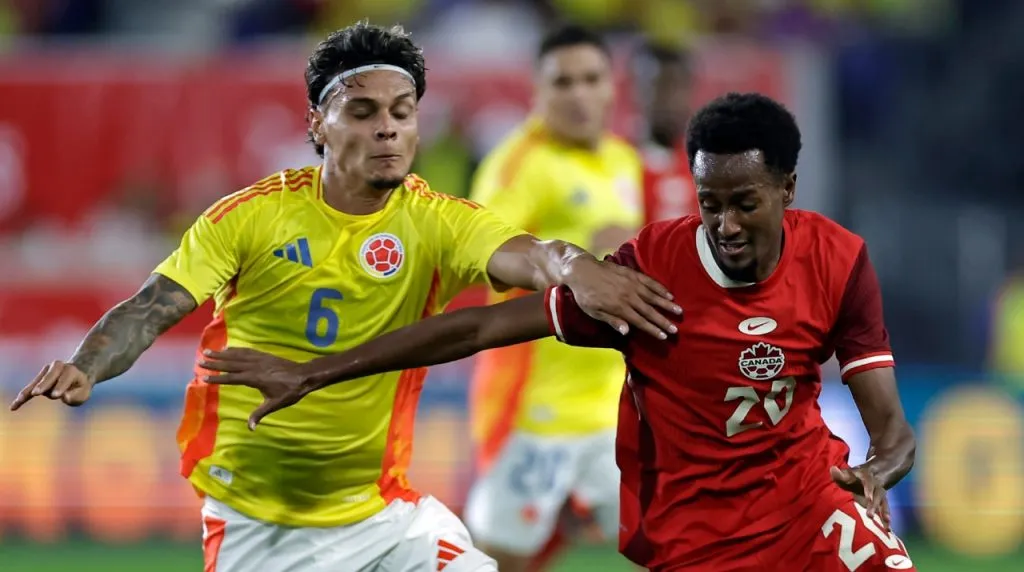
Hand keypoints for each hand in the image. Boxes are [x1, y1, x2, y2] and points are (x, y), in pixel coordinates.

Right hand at [10, 361, 94, 410]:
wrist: (75, 376)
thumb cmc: (80, 387)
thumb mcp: (84, 392)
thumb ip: (76, 395)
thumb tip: (65, 397)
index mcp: (71, 370)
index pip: (66, 377)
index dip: (61, 386)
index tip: (57, 396)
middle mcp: (58, 367)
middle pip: (50, 376)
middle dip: (43, 384)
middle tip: (37, 393)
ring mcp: (46, 372)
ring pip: (37, 382)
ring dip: (29, 391)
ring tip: (20, 400)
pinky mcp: (38, 380)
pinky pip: (30, 389)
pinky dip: (23, 397)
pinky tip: (14, 407)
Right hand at [199, 348, 313, 429]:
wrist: (304, 376)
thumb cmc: (290, 392)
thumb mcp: (275, 404)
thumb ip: (260, 414)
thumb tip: (250, 428)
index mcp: (255, 379)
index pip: (232, 378)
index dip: (217, 378)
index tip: (204, 377)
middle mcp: (255, 367)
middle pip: (231, 364)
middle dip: (215, 362)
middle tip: (200, 360)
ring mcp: (260, 359)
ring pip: (237, 355)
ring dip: (222, 353)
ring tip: (208, 351)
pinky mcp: (265, 355)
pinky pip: (247, 351)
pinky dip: (236, 349)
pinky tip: (228, 348)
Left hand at [563, 255, 681, 338]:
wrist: (582, 270)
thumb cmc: (585, 295)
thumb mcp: (594, 312)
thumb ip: (612, 321)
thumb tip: (627, 332)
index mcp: (619, 307)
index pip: (640, 321)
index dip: (652, 329)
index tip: (664, 336)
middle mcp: (628, 296)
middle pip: (649, 311)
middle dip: (663, 321)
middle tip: (675, 329)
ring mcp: (631, 283)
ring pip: (653, 296)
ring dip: (666, 304)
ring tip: (679, 311)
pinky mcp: (632, 274)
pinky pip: (649, 282)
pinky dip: (660, 288)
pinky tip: (669, 294)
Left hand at [831, 465, 890, 527]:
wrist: (867, 475)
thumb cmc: (853, 477)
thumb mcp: (846, 474)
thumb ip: (839, 474)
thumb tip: (832, 469)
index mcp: (867, 478)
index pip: (869, 483)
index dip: (869, 490)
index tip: (868, 498)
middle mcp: (876, 487)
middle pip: (877, 495)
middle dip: (874, 505)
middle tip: (870, 516)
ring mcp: (880, 496)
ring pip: (883, 504)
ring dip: (884, 513)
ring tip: (886, 524)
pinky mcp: (881, 504)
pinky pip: (884, 512)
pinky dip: (886, 520)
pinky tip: (887, 530)